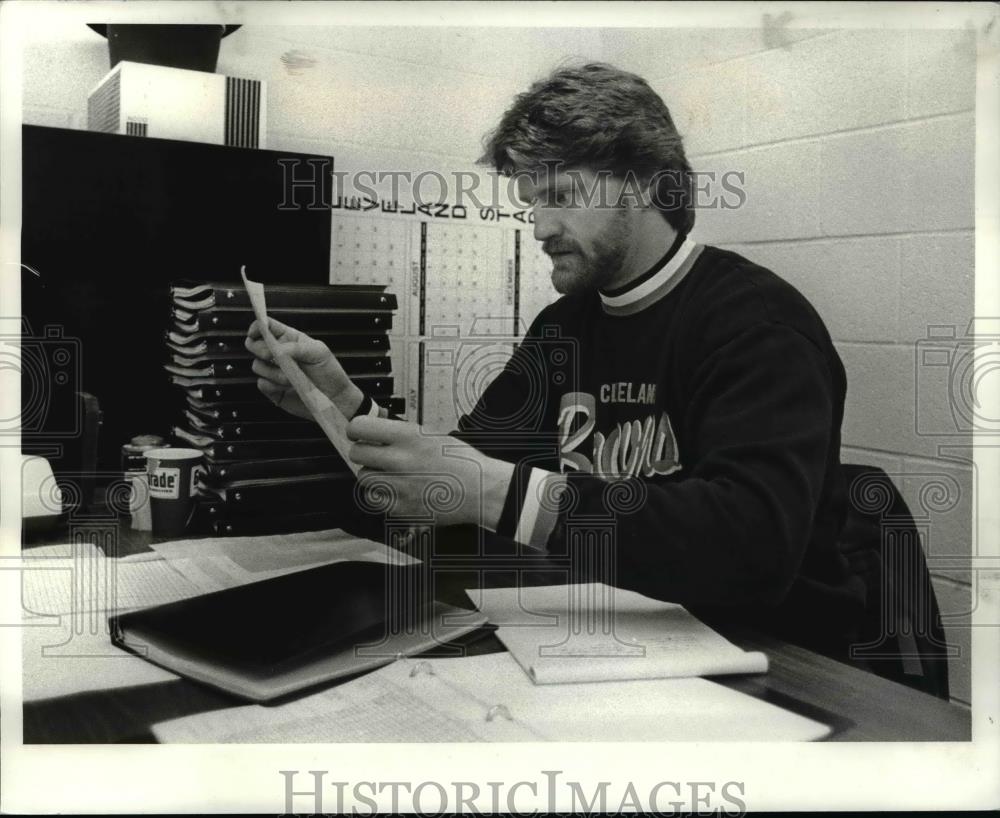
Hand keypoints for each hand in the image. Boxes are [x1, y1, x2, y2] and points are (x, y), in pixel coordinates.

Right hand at [245, 318, 362, 419]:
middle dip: (261, 350)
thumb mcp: (319, 352)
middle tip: (277, 357)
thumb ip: (297, 347)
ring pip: (257, 366)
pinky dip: (273, 386)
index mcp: (289, 339)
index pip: (266, 326)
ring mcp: (273, 371)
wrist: (334, 398)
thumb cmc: (329, 372)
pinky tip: (289, 387)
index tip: (255, 332)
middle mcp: (278, 354)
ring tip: (292, 377)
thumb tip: (278, 349)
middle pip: (254, 345)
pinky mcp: (272, 389)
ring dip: (273, 372)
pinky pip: (261, 383)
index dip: (257, 326)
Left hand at [346, 415, 513, 528]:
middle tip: (375, 455)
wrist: (479, 489)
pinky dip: (382, 496)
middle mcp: (399, 460)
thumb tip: (376, 432)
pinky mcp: (400, 508)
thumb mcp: (431, 435)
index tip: (358, 434)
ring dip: (373, 475)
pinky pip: (375, 499)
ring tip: (391, 474)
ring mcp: (399, 486)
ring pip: (364, 478)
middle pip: (356, 454)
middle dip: (364, 453)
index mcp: (408, 436)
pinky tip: (397, 490)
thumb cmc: (460, 461)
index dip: (356, 430)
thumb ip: (401, 434)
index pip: (359, 427)